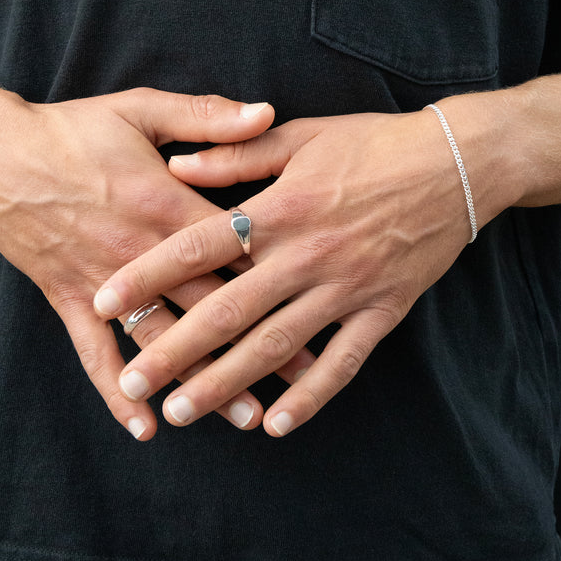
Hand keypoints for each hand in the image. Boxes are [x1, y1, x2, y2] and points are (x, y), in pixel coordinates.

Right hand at [0, 68, 312, 438]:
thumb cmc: (73, 131)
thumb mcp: (141, 110)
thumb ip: (207, 117)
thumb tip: (267, 111)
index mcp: (168, 206)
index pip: (235, 253)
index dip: (281, 281)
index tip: (321, 308)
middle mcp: (143, 256)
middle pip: (212, 307)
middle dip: (259, 343)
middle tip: (301, 377)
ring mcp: (105, 286)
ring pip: (166, 343)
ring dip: (206, 381)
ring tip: (247, 415)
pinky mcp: (71, 301)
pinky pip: (95, 355)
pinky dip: (117, 391)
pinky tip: (144, 426)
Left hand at [94, 108, 511, 434]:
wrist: (456, 163)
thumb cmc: (373, 144)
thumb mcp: (302, 135)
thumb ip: (236, 154)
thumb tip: (174, 164)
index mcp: (282, 208)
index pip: (199, 244)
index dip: (147, 274)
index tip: (104, 302)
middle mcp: (308, 254)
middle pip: (229, 308)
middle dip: (176, 349)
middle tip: (134, 382)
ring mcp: (347, 288)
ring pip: (278, 345)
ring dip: (229, 382)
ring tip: (184, 411)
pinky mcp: (382, 311)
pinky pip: (343, 362)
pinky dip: (311, 396)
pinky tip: (277, 425)